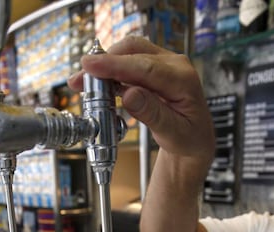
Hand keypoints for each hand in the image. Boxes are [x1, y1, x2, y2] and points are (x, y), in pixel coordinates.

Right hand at [68, 36, 214, 165]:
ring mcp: (163, 64)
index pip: (145, 67)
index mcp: (183, 80)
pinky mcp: (151, 69)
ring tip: (82, 83)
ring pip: (127, 54)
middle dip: (104, 63)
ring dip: (104, 66)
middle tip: (80, 80)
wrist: (193, 138)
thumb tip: (130, 95)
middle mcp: (174, 65)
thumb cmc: (188, 137)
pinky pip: (126, 63)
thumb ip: (153, 114)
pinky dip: (109, 73)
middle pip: (133, 52)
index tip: (90, 66)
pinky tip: (96, 85)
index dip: (115, 65)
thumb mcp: (173, 133)